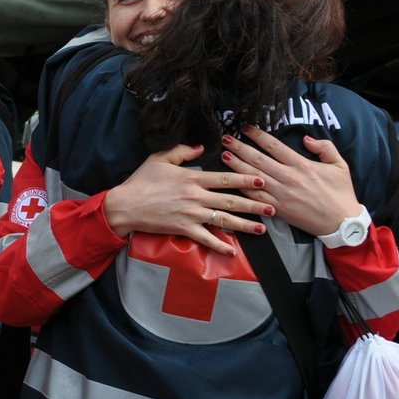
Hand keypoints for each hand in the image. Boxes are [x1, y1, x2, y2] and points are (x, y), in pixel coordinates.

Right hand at [100, 143, 271, 253]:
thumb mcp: (159, 158)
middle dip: (254, 204)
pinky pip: (206, 239)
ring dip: (245, 224)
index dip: (245, 178)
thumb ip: (181, 151)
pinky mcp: (184, 229)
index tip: (262, 180)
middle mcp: (196, 196)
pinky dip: (220, 246)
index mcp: (192, 177)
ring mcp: (191, 214)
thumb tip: (200, 147)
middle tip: (272, 207)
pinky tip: (233, 251)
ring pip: (224, 220)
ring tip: (262, 228)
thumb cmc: (141, 181)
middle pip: (231, 200)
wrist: (125, 205)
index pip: (225, 178)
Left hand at [220, 126, 360, 237]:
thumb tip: (306, 138)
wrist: (341, 222)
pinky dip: (243, 189)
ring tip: (224, 155)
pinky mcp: (277, 209)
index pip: (274, 147)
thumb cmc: (341, 193)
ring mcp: (281, 194)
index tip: (246, 128)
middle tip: (226, 138)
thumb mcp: (340, 165)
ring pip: (253, 177)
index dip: (258, 136)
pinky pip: (256, 197)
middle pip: (258, 160)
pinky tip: (231, 181)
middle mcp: (288, 178)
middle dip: (240, 148)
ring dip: (236, 166)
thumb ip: (324, 148)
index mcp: (302, 165)